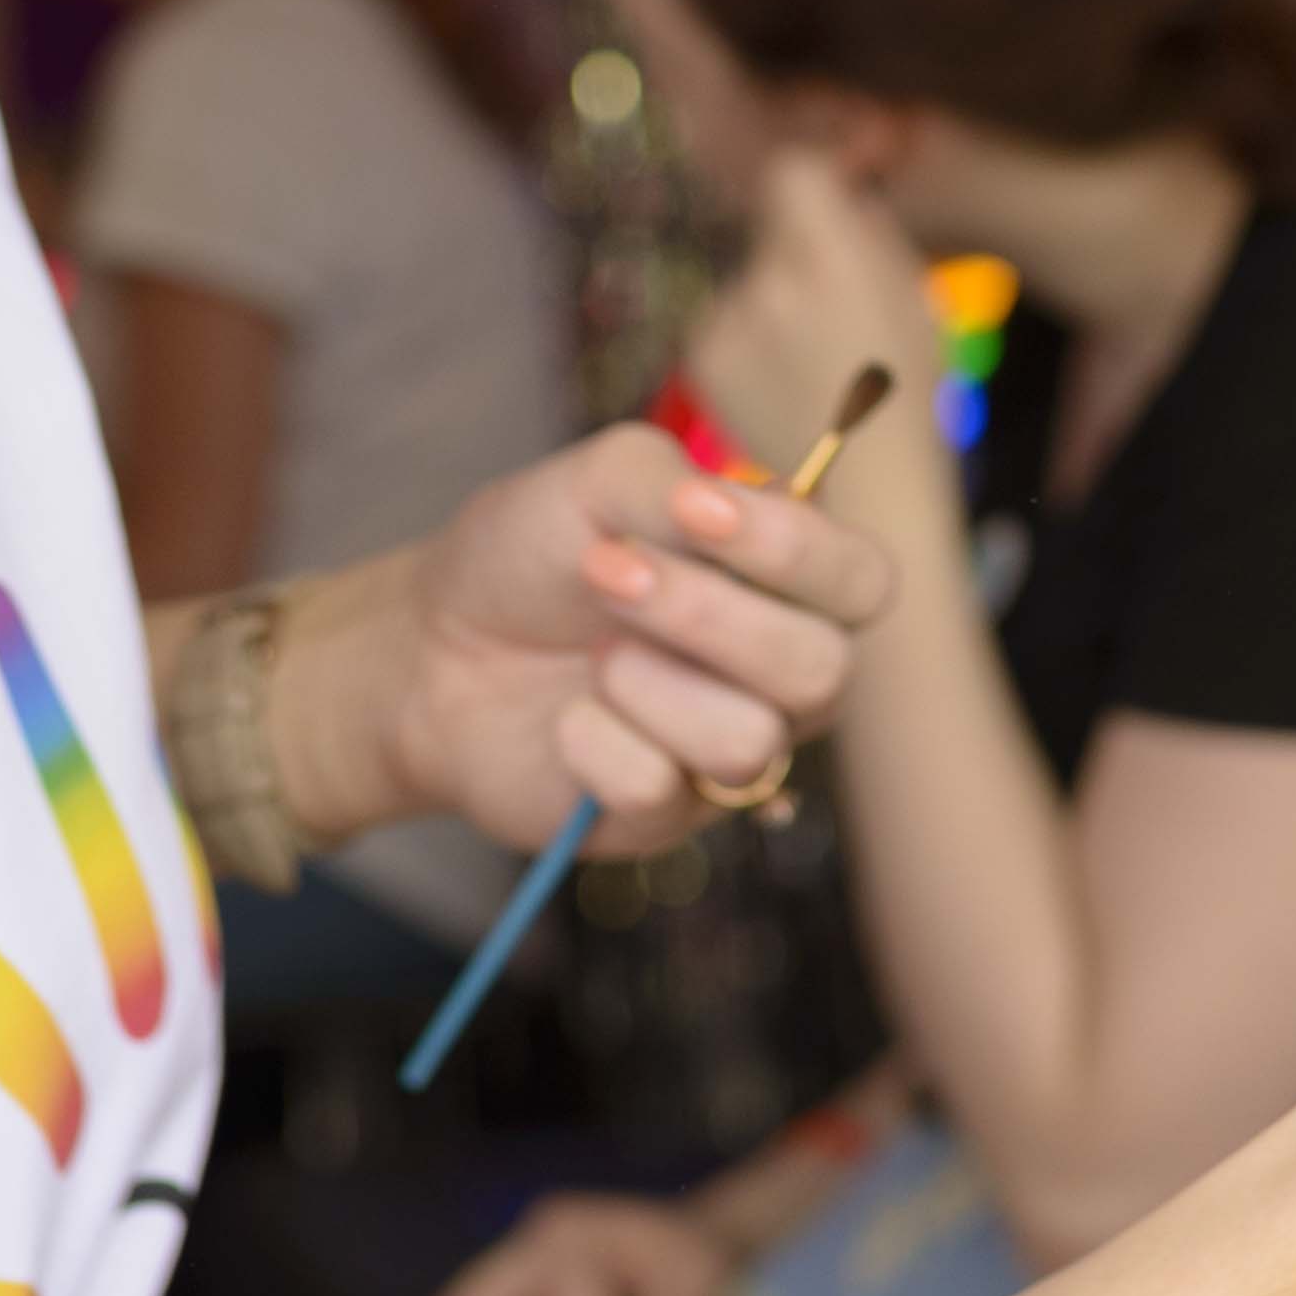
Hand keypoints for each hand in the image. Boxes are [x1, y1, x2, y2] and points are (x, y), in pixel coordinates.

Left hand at [319, 423, 900, 854]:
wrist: (433, 646)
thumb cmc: (531, 555)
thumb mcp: (596, 479)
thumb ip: (672, 482)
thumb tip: (721, 504)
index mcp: (786, 582)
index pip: (862, 580)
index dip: (796, 550)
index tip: (692, 509)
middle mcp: (778, 672)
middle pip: (821, 670)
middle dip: (703, 616)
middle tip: (604, 571)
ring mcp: (727, 750)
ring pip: (748, 742)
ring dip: (647, 682)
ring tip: (592, 654)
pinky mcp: (664, 816)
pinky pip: (658, 789)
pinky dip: (591, 740)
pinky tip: (564, 720)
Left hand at [684, 147, 948, 480]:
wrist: (867, 488)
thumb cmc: (908, 388)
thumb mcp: (914, 294)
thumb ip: (867, 229)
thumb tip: (839, 183)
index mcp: (834, 258)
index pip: (793, 172)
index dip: (813, 185)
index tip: (827, 204)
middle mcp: (771, 281)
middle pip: (771, 228)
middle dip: (795, 248)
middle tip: (832, 302)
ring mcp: (728, 321)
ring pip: (747, 276)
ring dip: (770, 297)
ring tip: (809, 356)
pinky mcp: (703, 357)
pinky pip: (724, 319)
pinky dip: (747, 337)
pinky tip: (781, 379)